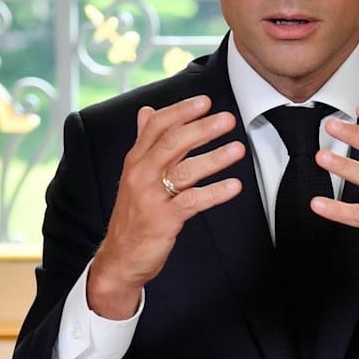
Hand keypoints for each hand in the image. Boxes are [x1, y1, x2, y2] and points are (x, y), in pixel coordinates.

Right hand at [87, 95, 244, 318]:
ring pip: (184, 171)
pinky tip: (234, 186)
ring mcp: (150, 197)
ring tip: (238, 149)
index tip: (204, 101)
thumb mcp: (134, 174)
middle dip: (202, 129)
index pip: (156, 126)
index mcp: (135, 160)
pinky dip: (215, 193)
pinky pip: (192, 201)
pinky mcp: (163, 219)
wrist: (120, 256)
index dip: (180, 111)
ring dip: (214, 158)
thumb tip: (147, 110)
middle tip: (227, 119)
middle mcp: (140, 174)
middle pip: (172, 143)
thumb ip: (144, 142)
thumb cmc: (133, 214)